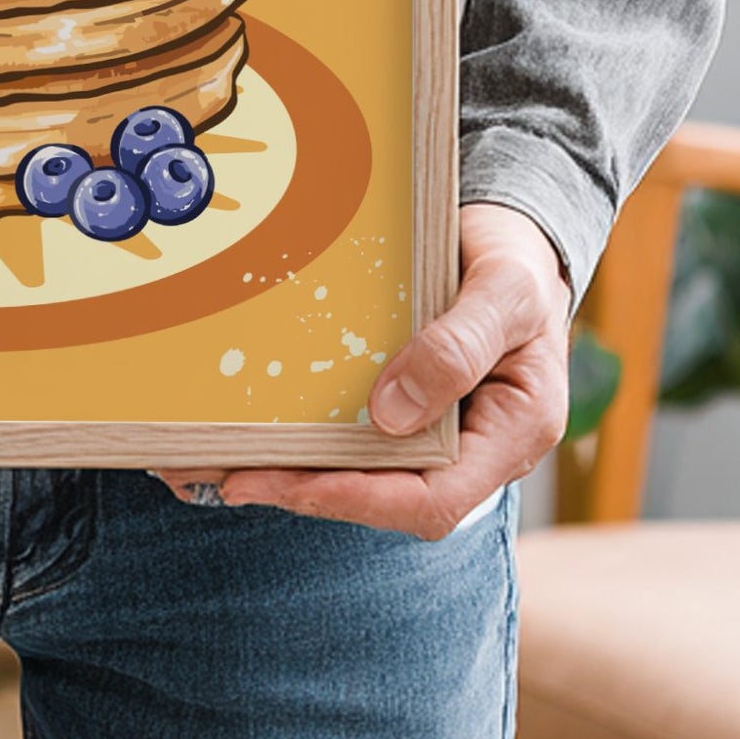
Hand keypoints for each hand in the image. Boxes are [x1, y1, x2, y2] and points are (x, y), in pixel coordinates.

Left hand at [158, 203, 571, 538]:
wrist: (511, 239)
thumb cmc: (519, 262)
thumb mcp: (504, 291)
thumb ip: (459, 346)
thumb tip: (391, 413)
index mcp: (512, 434)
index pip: (434, 499)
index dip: (361, 497)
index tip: (290, 482)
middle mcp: (470, 447)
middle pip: (385, 494)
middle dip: (306, 490)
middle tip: (230, 474)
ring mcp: (433, 428)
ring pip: (361, 468)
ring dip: (293, 469)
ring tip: (220, 460)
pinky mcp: (402, 403)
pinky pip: (352, 430)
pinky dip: (305, 432)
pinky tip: (252, 423)